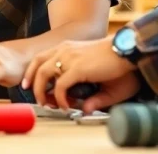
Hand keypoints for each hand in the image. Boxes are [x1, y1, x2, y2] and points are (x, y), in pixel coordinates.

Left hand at [23, 36, 138, 112]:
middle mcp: (65, 49)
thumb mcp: (97, 77)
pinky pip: (59, 86)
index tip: (29, 85)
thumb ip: (88, 92)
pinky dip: (59, 98)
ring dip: (41, 91)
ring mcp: (69, 57)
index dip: (32, 71)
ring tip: (48, 104)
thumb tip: (83, 109)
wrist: (128, 52)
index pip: (41, 57)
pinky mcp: (77, 68)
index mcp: (67, 47)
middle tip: (37, 98)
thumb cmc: (116, 64)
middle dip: (32, 82)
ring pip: (43, 74)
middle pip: (37, 64)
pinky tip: (66, 105)